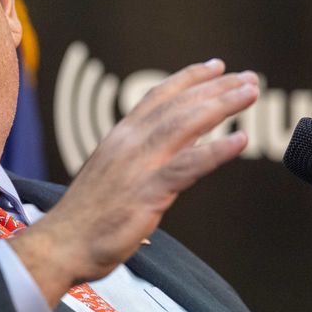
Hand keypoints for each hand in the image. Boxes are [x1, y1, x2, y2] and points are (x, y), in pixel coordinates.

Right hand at [10, 58, 257, 305]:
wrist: (61, 245)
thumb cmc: (85, 219)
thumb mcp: (110, 175)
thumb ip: (136, 159)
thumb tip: (165, 155)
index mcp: (119, 137)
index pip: (158, 97)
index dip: (189, 79)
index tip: (216, 67)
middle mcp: (128, 143)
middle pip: (179, 104)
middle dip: (217, 87)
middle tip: (249, 78)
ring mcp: (138, 165)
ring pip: (186, 124)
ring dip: (222, 105)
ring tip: (250, 93)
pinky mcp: (147, 192)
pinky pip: (188, 166)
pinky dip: (216, 150)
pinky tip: (241, 140)